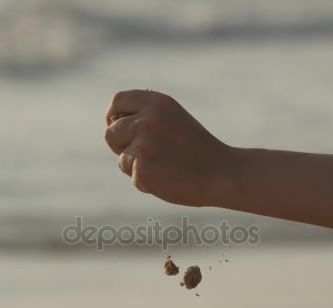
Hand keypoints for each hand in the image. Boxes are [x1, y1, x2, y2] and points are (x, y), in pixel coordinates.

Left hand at [104, 90, 235, 206]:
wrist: (222, 173)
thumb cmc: (196, 148)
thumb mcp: (172, 119)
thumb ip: (145, 117)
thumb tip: (112, 125)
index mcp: (157, 102)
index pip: (118, 100)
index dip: (114, 116)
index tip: (118, 126)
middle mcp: (147, 119)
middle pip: (110, 132)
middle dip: (121, 145)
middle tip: (145, 153)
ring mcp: (143, 145)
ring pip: (122, 158)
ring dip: (136, 166)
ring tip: (165, 165)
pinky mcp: (142, 169)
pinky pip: (133, 176)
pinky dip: (147, 181)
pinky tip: (169, 178)